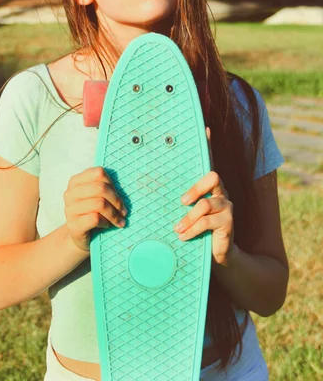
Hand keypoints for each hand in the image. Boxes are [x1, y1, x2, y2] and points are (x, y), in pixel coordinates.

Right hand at [64, 167, 126, 252]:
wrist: (80, 237)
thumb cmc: (92, 213)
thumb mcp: (97, 197)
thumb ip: (104, 187)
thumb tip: (125, 186)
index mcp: (76, 181)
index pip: (99, 172)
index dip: (112, 184)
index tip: (117, 195)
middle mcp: (70, 193)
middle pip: (101, 187)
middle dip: (116, 200)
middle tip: (123, 211)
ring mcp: (70, 209)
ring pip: (100, 204)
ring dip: (114, 214)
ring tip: (118, 220)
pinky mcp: (73, 225)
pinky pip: (95, 218)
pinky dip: (106, 222)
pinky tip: (107, 225)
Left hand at [173, 130, 233, 264]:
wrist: (218, 255)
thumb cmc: (198, 230)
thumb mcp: (189, 213)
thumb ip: (181, 202)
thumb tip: (155, 190)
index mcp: (210, 187)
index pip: (209, 163)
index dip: (209, 146)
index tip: (205, 129)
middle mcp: (221, 192)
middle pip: (213, 177)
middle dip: (195, 188)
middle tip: (181, 202)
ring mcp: (227, 206)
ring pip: (205, 204)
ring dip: (188, 218)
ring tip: (177, 229)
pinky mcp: (229, 222)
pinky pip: (207, 221)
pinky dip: (193, 229)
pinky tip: (184, 237)